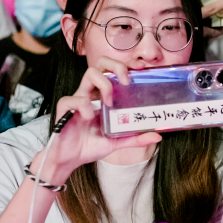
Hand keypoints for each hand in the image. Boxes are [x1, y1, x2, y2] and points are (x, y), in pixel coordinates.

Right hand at [30, 57, 161, 185]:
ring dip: (104, 84)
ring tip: (109, 102)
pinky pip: (74, 99)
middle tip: (126, 81)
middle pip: (101, 63)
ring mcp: (78, 98)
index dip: (127, 64)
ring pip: (89, 73)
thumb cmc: (91, 145)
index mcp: (103, 96)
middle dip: (116, 65)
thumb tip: (157, 136)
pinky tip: (90, 118)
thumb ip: (135, 138)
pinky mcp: (65, 108)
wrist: (69, 160)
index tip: (141, 68)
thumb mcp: (117, 142)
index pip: (114, 71)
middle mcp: (92, 93)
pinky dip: (85, 107)